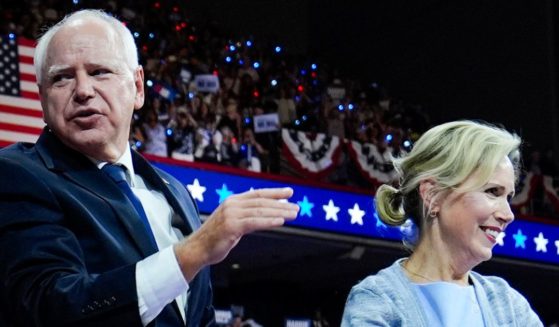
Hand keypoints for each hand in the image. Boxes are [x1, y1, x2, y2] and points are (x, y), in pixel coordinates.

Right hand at [174, 187, 298, 281]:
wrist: (197, 249)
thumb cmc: (215, 237)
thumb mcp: (231, 221)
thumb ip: (245, 215)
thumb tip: (263, 213)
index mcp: (232, 201)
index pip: (257, 193)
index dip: (275, 192)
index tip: (290, 192)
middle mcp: (232, 204)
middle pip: (262, 201)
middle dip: (281, 204)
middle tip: (297, 207)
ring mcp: (231, 214)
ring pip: (260, 211)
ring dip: (280, 212)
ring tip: (294, 214)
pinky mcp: (231, 226)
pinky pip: (255, 222)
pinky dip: (269, 221)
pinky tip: (281, 221)